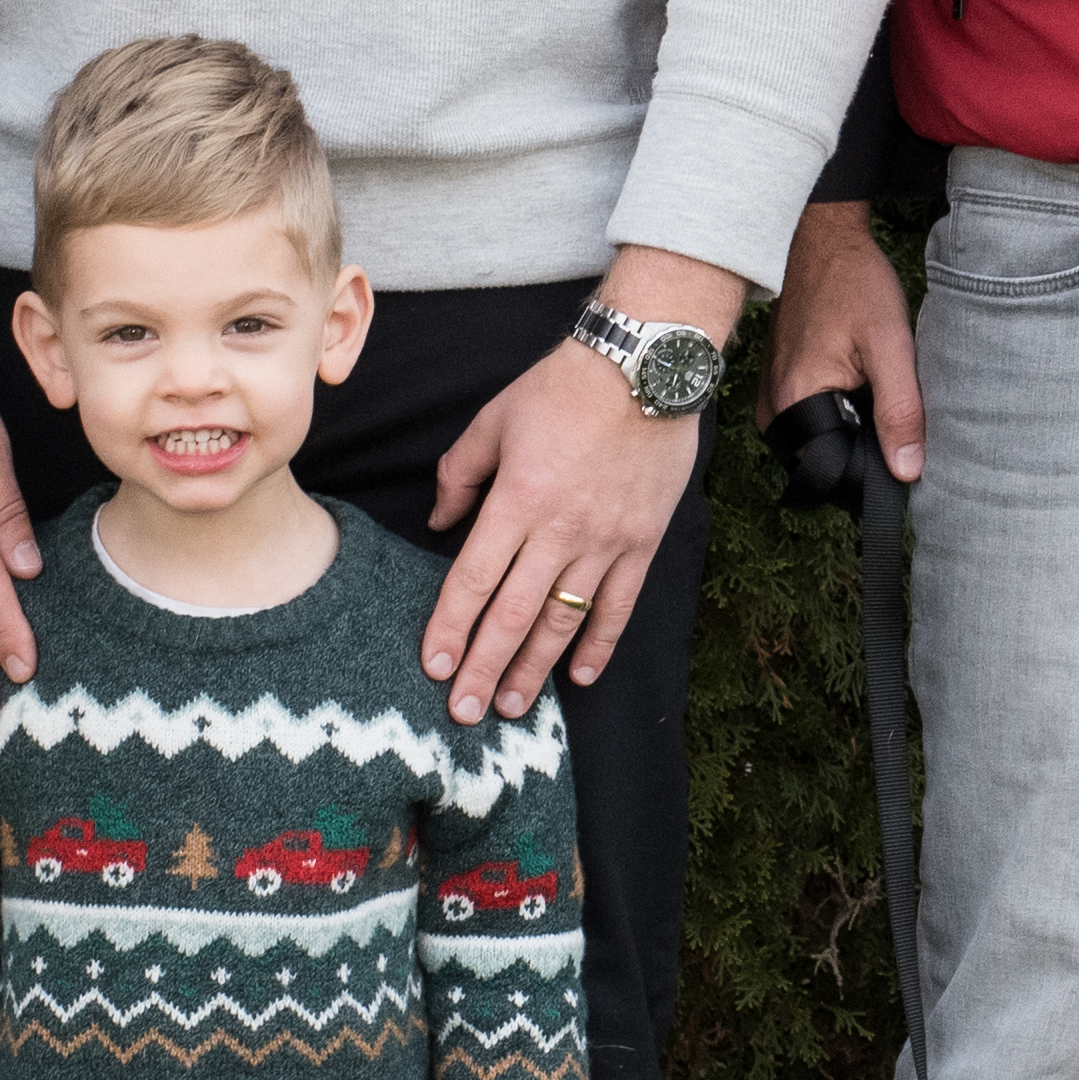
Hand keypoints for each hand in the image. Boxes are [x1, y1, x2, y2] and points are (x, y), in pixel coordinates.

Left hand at [425, 259, 734, 713]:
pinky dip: (600, 643)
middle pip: (514, 614)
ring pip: (565, 619)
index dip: (451, 627)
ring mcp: (605, 540)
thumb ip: (459, 475)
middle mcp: (559, 529)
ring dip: (536, 667)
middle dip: (485, 667)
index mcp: (515, 500)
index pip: (472, 580)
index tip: (434, 667)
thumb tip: (438, 523)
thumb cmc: (561, 388)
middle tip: (466, 711)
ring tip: (513, 705)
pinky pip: (619, 604)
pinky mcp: (642, 542)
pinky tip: (581, 676)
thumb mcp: (492, 421)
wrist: (644, 368)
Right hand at [769, 198, 921, 479]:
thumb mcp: (890, 345)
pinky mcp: (779, 382)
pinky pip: (811, 418)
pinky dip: (839, 411)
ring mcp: (772, 394)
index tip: (902, 444)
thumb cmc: (854, 283)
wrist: (822, 240)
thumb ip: (900, 410)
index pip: (834, 471)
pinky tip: (861, 385)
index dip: (872, 468)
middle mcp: (774, 405)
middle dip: (863, 448)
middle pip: (824, 458)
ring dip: (852, 428)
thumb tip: (907, 470)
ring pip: (819, 439)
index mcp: (796, 402)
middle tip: (894, 410)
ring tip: (877, 392)